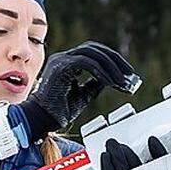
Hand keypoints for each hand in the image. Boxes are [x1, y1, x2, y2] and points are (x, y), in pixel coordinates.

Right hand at [20, 41, 139, 140]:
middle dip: (115, 59)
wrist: (40, 121)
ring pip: (91, 53)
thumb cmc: (57, 112)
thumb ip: (94, 85)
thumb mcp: (82, 96)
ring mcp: (61, 60)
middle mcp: (63, 58)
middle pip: (94, 48)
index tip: (126, 72)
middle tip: (130, 74)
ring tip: (122, 80)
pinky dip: (101, 72)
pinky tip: (110, 83)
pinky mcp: (61, 67)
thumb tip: (110, 79)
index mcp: (66, 63)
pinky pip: (86, 63)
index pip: (92, 52)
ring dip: (111, 66)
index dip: (111, 60)